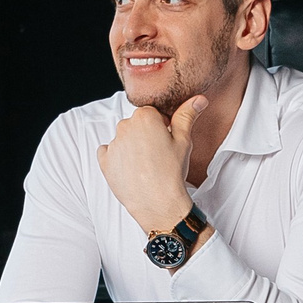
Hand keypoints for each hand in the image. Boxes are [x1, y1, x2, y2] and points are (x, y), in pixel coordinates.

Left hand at [97, 100, 203, 235]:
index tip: (166, 142)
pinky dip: (117, 159)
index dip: (160, 127)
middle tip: (157, 155)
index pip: (151, 114)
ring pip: (123, 139)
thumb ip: (187, 116)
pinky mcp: (104, 161)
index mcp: (145, 116)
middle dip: (144, 135)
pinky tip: (131, 170)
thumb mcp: (183, 140)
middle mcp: (125, 126)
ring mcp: (113, 144)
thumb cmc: (172, 171)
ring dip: (131, 147)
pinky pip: (108, 153)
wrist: (158, 203)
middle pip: (135, 125)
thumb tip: (199, 99)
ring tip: (146, 166)